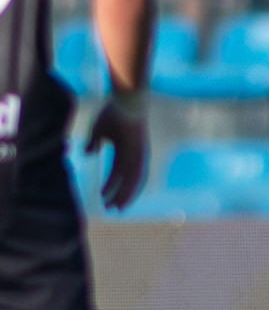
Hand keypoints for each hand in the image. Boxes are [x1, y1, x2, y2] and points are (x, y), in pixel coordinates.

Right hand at [86, 95, 146, 209]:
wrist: (128, 99)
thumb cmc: (113, 112)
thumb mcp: (99, 130)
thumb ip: (94, 143)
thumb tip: (87, 154)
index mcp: (126, 151)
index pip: (119, 174)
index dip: (112, 187)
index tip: (103, 198)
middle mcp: (135, 155)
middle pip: (129, 181)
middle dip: (120, 196)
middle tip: (112, 210)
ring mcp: (139, 154)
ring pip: (133, 181)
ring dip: (125, 194)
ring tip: (116, 207)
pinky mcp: (141, 152)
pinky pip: (137, 173)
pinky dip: (130, 185)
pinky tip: (123, 195)